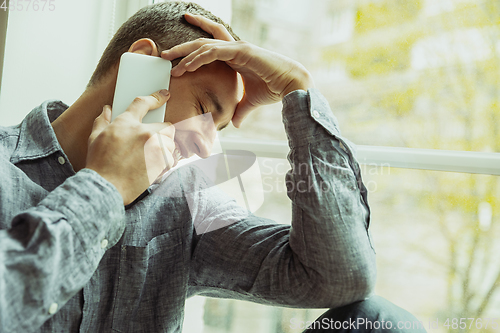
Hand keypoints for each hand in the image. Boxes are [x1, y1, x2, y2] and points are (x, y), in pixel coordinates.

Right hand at [85, 90, 175, 204]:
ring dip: (165, 148)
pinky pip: (172, 158)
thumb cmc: (99, 164)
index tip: (164, 95)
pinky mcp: (162, 161)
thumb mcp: (94, 138)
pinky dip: (166, 162)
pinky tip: (154, 166)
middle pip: (167, 125)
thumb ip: (102, 121)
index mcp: (126, 123)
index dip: (155, 97)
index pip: (143, 103)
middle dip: (163, 133)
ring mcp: (155, 146)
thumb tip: (106, 110)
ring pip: (171, 141)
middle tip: (154, 143)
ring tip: (152, 157)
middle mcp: (143, 131)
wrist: (107, 186)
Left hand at [161, 13, 313, 127]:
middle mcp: (234, 48)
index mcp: (235, 57)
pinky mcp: (241, 51)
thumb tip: (234, 124)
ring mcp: (237, 47)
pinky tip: (186, 66)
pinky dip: (198, 58)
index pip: (210, 46)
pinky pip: (213, 52)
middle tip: (164, 52)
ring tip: (169, 60)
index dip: (193, 46)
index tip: (177, 52)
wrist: (289, 85)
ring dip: (185, 52)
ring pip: (204, 45)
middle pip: (202, 42)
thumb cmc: (273, 90)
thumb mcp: (250, 102)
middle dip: (182, 46)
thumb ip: (240, 110)